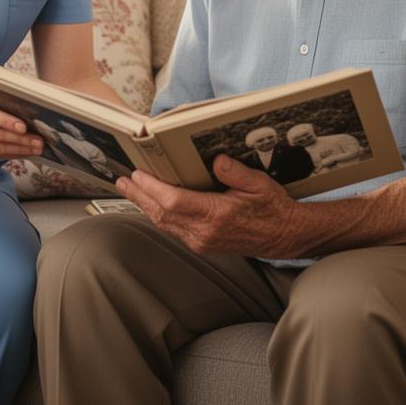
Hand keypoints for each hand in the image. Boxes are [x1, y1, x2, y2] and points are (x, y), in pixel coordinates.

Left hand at [116, 155, 305, 257]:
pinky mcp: (202, 244)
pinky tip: (152, 204)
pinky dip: (158, 214)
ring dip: (145, 205)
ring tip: (130, 189)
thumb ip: (235, 172)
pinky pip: (173, 229)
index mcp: (216, 216)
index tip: (137, 174)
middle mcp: (204, 233)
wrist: (284, 236)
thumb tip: (216, 160)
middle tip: (121, 180)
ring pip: (164, 223)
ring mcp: (201, 241)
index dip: (152, 188)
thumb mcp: (259, 184)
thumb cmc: (273, 208)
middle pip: (162, 214)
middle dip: (139, 196)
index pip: (173, 202)